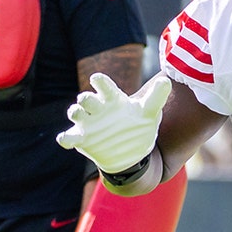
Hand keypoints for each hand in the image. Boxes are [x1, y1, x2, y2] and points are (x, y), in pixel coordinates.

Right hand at [57, 73, 171, 173]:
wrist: (132, 152)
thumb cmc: (138, 125)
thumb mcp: (149, 112)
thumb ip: (157, 97)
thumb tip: (167, 81)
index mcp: (113, 99)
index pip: (105, 86)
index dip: (100, 81)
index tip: (96, 79)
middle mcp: (98, 108)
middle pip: (87, 99)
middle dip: (85, 98)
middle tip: (87, 99)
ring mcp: (88, 123)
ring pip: (75, 113)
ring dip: (74, 112)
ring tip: (76, 112)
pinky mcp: (82, 138)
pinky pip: (69, 136)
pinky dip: (65, 138)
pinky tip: (64, 139)